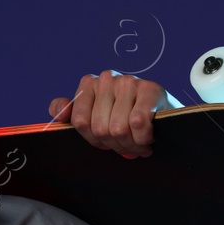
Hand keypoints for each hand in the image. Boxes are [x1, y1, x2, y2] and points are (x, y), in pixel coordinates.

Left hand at [48, 70, 181, 158]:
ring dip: (131, 145)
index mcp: (89, 83)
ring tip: (139, 145)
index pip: (80, 122)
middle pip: (100, 128)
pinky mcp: (150, 88)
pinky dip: (143, 139)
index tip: (106, 142)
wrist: (163, 112)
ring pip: (118, 129)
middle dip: (115, 145)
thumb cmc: (126, 115)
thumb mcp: (96, 114)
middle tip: (127, 147)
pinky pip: (138, 124)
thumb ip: (72, 112)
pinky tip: (148, 139)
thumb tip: (60, 113)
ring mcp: (128, 81)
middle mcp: (107, 78)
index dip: (93, 140)